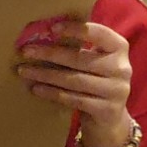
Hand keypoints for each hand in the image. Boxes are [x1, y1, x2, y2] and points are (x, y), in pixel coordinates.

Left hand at [15, 19, 134, 145]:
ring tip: (24, 71)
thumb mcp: (96, 60)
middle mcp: (122, 68)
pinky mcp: (107, 110)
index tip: (52, 28)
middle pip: (80, 58)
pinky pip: (74, 99)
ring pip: (74, 80)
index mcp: (119, 48)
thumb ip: (80, 47)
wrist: (110, 118)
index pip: (99, 33)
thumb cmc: (96, 80)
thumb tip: (45, 33)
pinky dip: (52, 93)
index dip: (76, 29)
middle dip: (50, 54)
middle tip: (26, 51)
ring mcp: (116, 90)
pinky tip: (36, 88)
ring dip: (46, 74)